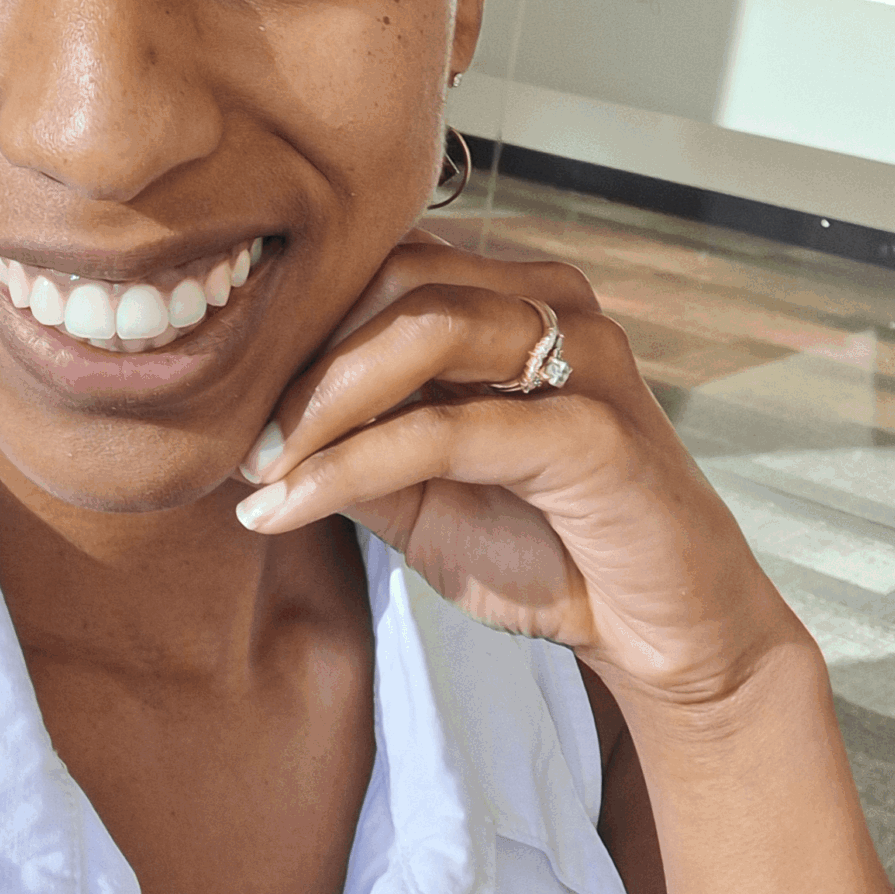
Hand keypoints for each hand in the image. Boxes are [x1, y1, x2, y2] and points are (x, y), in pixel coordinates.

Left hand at [235, 226, 800, 713]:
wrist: (666, 633)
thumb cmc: (548, 549)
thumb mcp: (422, 489)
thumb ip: (351, 439)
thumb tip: (240, 422)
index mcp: (514, 293)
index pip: (383, 260)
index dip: (298, 318)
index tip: (228, 392)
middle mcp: (555, 299)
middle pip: (395, 276)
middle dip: (300, 353)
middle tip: (239, 437)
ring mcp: (586, 355)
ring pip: (422, 329)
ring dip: (320, 400)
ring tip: (260, 468)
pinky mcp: (597, 431)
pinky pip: (449, 429)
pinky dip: (353, 464)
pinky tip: (293, 506)